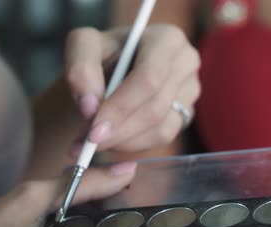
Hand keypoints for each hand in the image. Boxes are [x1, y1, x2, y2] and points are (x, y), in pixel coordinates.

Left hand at [65, 24, 200, 152]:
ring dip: (123, 140)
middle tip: (87, 142)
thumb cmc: (102, 53)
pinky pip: (162, 138)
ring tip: (92, 140)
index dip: (121, 106)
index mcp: (167, 39)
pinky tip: (113, 138)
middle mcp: (186, 64)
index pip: (150, 78)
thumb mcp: (83, 46)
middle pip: (155, 107)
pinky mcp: (186, 115)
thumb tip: (90, 107)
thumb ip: (80, 68)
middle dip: (118, 129)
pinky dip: (133, 143)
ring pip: (160, 128)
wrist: (114, 68)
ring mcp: (190, 92)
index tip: (93, 129)